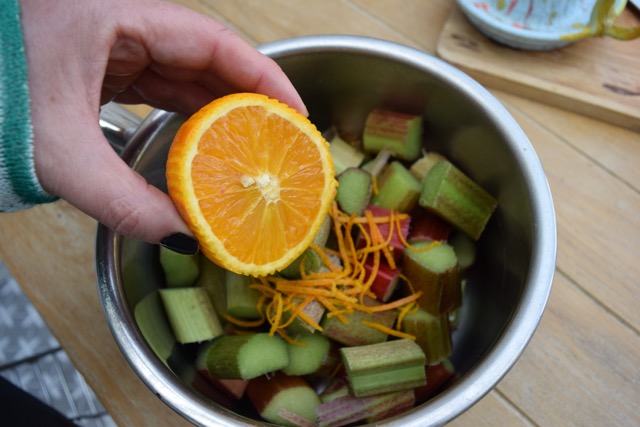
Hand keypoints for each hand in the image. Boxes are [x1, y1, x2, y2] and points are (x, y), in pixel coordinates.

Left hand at [20, 0, 305, 245]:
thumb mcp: (59, 152)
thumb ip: (123, 201)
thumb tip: (181, 238)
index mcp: (118, 16)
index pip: (214, 41)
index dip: (264, 77)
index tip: (297, 114)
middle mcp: (125, 23)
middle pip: (209, 58)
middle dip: (250, 101)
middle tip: (283, 142)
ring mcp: (116, 43)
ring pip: (188, 74)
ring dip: (221, 112)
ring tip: (254, 150)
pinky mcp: (108, 65)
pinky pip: (164, 87)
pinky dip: (189, 117)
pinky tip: (206, 146)